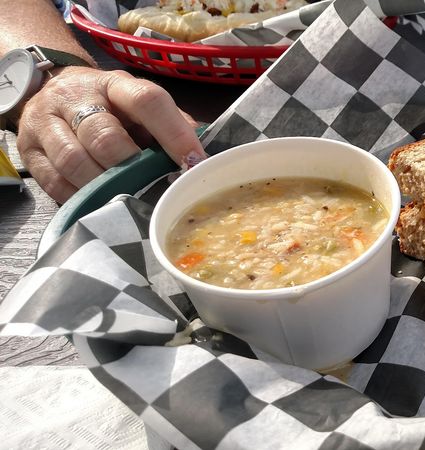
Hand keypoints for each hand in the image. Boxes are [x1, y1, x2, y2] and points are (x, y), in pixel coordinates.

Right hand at [16, 66, 205, 203]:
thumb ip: (172, 125)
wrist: (50, 90)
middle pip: (105, 136)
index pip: (147, 100)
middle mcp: (78, 98)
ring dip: (104, 186)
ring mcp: (47, 123)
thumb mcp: (139, 106)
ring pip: (75, 160)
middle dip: (132, 167)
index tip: (193, 162)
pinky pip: (54, 181)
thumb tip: (203, 157)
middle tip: (152, 188)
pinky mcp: (29, 150)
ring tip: (124, 198)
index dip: (173, 133)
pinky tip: (97, 202)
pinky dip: (79, 197)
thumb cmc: (109, 106)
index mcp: (116, 85)